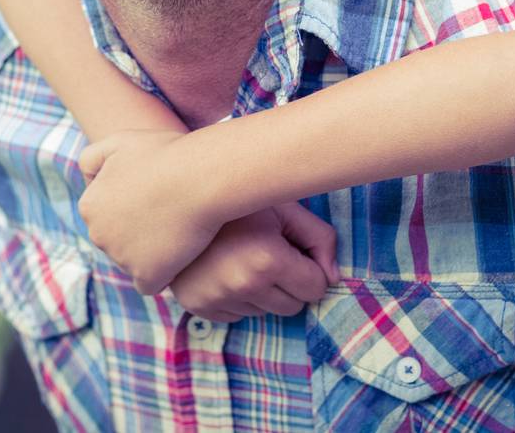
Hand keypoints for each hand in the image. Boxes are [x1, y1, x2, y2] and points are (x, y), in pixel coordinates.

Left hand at [78, 129, 216, 293]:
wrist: (199, 177)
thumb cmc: (165, 154)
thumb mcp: (119, 141)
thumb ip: (92, 159)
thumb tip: (88, 183)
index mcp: (89, 206)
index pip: (107, 216)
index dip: (133, 209)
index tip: (156, 196)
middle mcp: (97, 235)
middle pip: (118, 242)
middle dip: (139, 233)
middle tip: (170, 213)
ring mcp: (120, 258)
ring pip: (135, 262)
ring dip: (154, 252)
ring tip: (179, 229)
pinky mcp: (146, 276)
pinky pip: (152, 282)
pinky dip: (166, 272)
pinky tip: (182, 252)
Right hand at [169, 203, 337, 322]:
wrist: (180, 199)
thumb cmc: (241, 202)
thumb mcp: (286, 208)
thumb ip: (320, 238)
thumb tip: (334, 278)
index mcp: (267, 258)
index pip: (316, 288)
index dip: (309, 267)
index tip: (293, 248)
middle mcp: (242, 284)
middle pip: (293, 306)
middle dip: (289, 283)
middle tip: (269, 252)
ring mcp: (216, 298)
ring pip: (265, 312)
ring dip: (263, 291)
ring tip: (243, 257)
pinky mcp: (198, 307)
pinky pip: (237, 315)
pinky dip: (238, 298)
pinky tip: (225, 269)